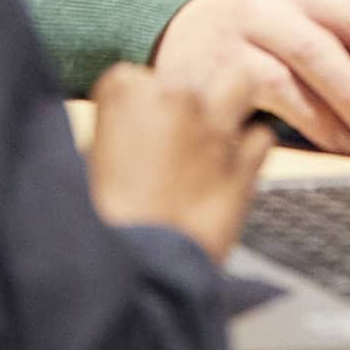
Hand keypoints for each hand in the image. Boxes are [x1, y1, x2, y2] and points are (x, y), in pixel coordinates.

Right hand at [85, 63, 275, 264]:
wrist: (137, 273)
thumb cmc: (101, 223)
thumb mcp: (87, 165)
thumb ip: (112, 133)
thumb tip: (125, 133)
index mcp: (125, 92)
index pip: (134, 77)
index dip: (134, 105)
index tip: (131, 131)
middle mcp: (175, 97)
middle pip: (188, 76)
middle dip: (183, 100)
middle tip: (172, 138)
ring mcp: (215, 127)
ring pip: (239, 84)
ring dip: (230, 102)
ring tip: (215, 132)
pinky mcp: (245, 162)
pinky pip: (262, 135)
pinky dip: (252, 147)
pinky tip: (234, 167)